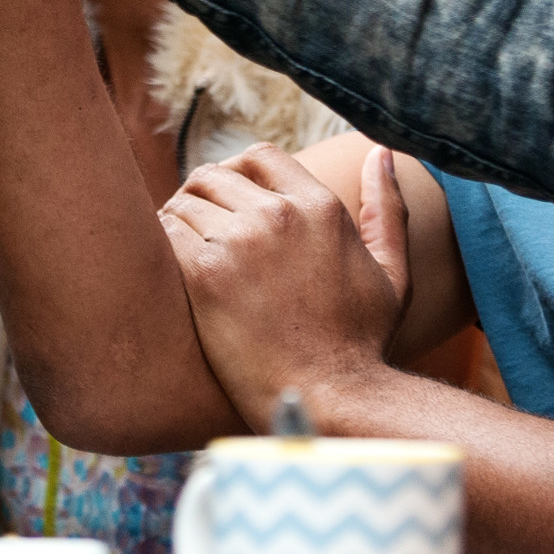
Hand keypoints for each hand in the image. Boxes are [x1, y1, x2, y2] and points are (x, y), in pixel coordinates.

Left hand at [158, 144, 407, 427]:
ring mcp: (240, 242)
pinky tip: (171, 273)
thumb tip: (382, 154)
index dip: (237, 173)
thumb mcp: (391, 272)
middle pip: (212, 175)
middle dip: (201, 198)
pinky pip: (165, 232)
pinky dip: (161, 245)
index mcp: (319, 206)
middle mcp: (279, 214)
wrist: (329, 399)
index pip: (259, 155)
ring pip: (184, 201)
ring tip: (184, 254)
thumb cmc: (361, 344)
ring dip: (177, 222)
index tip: (230, 203)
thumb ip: (387, 209)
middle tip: (198, 231)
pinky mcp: (206, 275)